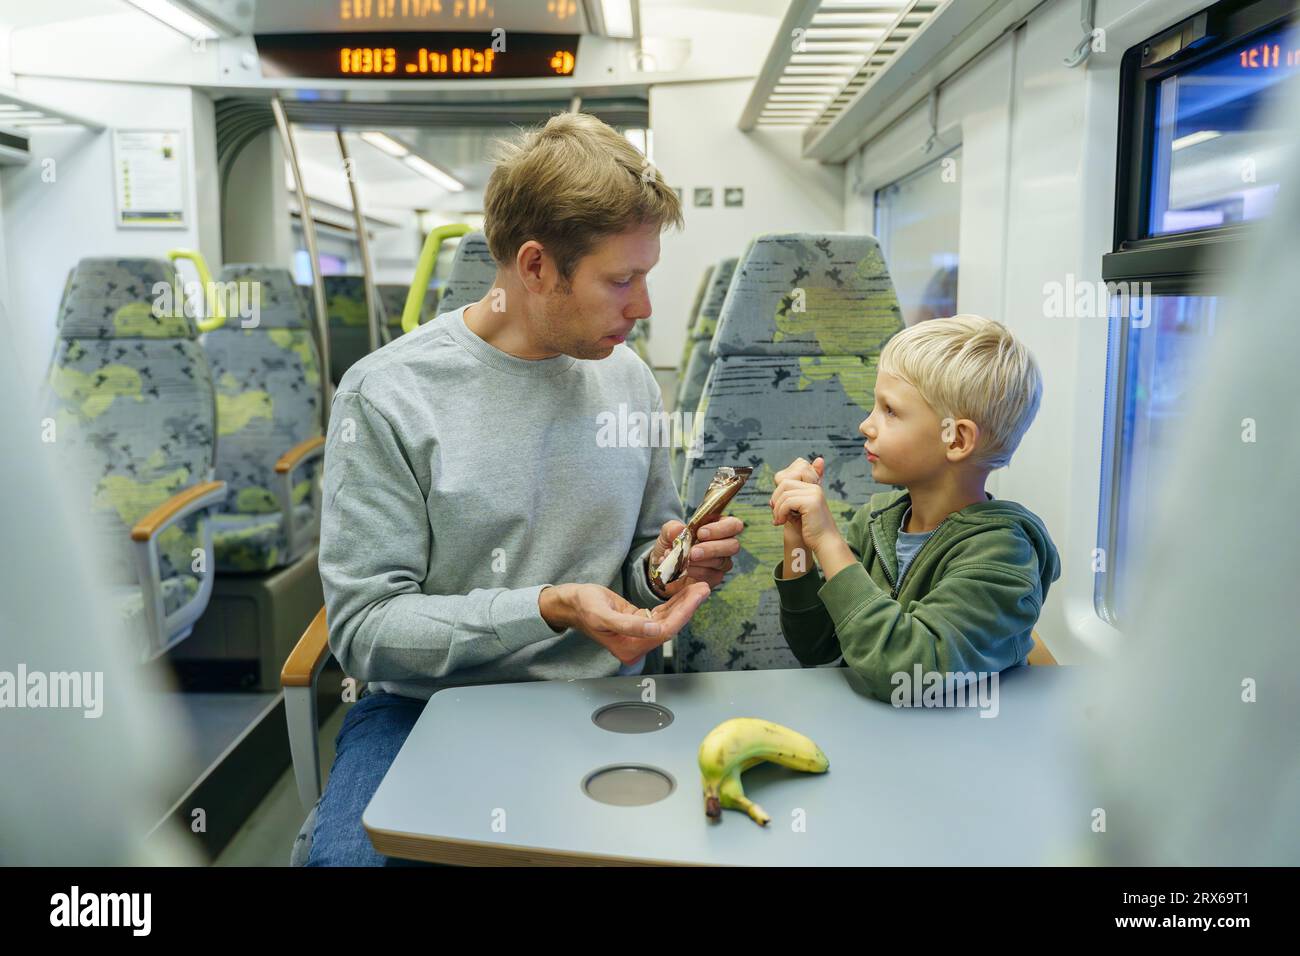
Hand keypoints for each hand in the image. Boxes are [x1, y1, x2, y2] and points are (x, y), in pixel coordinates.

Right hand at [539, 582, 710, 665]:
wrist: (569, 604)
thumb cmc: (582, 606)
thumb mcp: (602, 613)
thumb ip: (629, 625)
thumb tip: (654, 630)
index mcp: (629, 647)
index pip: (664, 630)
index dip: (684, 613)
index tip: (698, 595)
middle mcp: (637, 645)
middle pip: (670, 625)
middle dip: (689, 606)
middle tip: (705, 587)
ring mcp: (639, 636)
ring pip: (668, 619)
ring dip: (684, 603)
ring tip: (700, 586)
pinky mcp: (639, 624)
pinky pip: (661, 614)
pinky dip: (674, 603)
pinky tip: (686, 592)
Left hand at [647, 515, 743, 595]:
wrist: (664, 567)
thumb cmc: (671, 545)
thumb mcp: (667, 534)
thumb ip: (672, 528)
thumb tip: (680, 529)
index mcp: (718, 526)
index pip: (733, 525)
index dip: (721, 529)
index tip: (700, 533)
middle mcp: (724, 544)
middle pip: (733, 545)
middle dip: (713, 548)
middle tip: (694, 552)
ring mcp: (722, 562)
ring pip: (722, 562)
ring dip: (702, 561)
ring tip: (685, 560)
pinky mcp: (715, 577)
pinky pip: (711, 575)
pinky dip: (696, 571)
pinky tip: (684, 569)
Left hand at [771, 457, 824, 542]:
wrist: (825, 543)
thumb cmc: (811, 531)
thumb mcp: (796, 514)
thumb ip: (787, 505)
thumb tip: (771, 500)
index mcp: (812, 489)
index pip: (788, 483)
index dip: (778, 496)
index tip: (777, 511)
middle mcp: (815, 488)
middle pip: (785, 484)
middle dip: (776, 500)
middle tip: (776, 516)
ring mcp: (814, 494)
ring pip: (785, 494)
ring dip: (777, 509)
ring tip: (779, 521)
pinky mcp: (812, 502)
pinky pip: (788, 502)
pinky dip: (781, 513)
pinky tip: (782, 522)